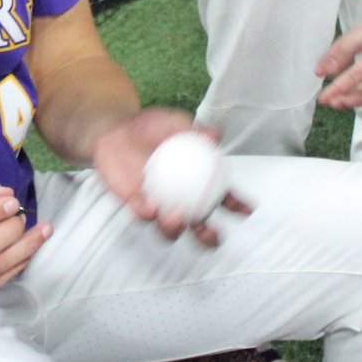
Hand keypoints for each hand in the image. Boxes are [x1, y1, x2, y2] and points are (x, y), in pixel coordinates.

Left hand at [90, 109, 251, 245]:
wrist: (115, 128)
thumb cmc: (149, 126)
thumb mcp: (175, 124)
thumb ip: (195, 130)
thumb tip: (215, 135)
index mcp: (197, 181)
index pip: (222, 197)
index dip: (237, 206)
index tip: (247, 210)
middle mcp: (181, 199)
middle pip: (199, 227)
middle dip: (209, 238)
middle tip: (212, 232)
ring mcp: (158, 205)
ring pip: (171, 230)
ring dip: (176, 228)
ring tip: (177, 216)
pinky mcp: (136, 205)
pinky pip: (143, 216)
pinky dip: (149, 214)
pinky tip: (151, 206)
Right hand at [315, 0, 361, 108]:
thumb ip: (348, 48)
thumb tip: (323, 68)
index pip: (350, 52)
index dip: (334, 62)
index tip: (318, 74)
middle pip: (357, 74)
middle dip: (340, 86)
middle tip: (323, 99)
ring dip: (350, 95)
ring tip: (332, 103)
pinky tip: (351, 102)